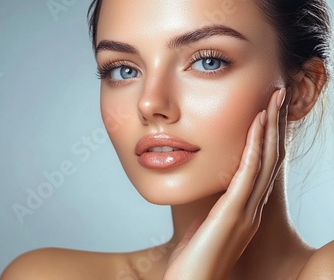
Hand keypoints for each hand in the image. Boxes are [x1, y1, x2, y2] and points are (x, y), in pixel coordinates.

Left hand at [163, 88, 288, 279]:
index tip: (265, 113)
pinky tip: (257, 124)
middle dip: (274, 126)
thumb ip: (207, 216)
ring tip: (273, 100)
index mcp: (244, 212)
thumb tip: (202, 205)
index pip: (259, 168)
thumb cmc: (193, 264)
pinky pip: (247, 173)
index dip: (265, 139)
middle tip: (277, 96)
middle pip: (268, 159)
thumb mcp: (200, 231)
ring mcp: (246, 212)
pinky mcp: (233, 215)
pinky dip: (254, 146)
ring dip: (269, 128)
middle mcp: (251, 209)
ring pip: (264, 161)